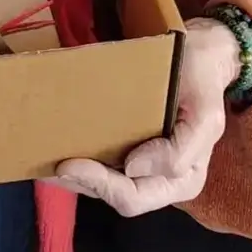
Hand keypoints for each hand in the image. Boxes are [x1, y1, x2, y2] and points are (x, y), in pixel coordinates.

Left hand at [56, 17, 240, 215]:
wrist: (202, 54)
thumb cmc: (202, 79)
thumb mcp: (205, 112)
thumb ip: (180, 151)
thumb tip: (133, 169)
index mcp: (185, 179)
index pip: (135, 196)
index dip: (101, 185)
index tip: (70, 162)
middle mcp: (163, 181)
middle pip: (115, 196)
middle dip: (83, 183)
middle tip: (50, 164)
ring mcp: (146, 168)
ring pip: (105, 186)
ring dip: (78, 177)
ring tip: (46, 160)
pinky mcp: (132, 151)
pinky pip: (105, 167)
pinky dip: (83, 162)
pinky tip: (61, 149)